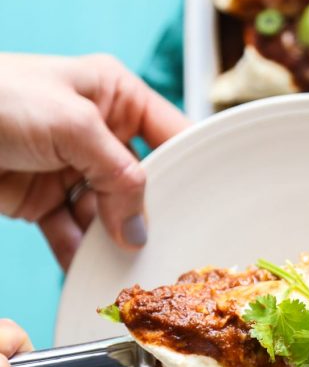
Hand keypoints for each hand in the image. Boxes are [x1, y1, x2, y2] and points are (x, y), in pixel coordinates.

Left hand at [0, 53, 188, 267]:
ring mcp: (70, 167)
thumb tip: (140, 229)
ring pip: (107, 212)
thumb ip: (118, 176)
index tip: (208, 204)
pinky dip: (79, 252)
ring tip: (128, 266)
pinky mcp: (41, 198)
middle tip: (166, 246)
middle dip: (148, 214)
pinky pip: (71, 231)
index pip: (170, 132)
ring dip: (114, 240)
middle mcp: (98, 131)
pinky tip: (90, 271)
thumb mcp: (74, 125)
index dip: (189, 166)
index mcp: (115, 95)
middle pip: (139, 181)